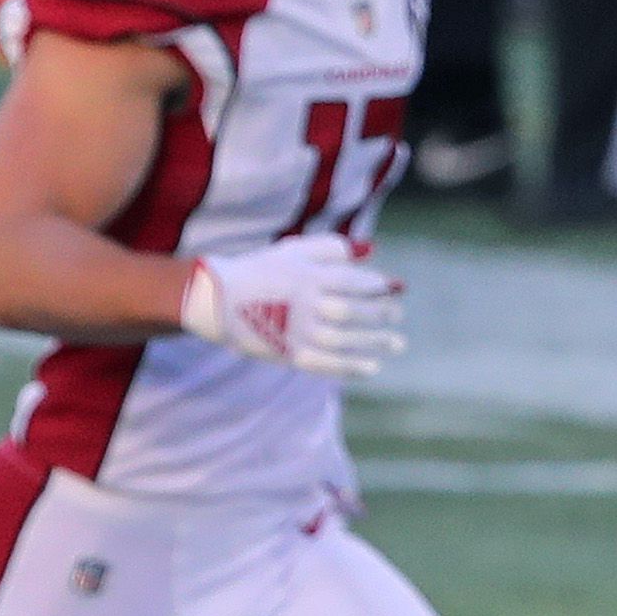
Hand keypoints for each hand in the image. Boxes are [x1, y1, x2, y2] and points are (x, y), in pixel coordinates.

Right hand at [179, 233, 404, 379]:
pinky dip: (352, 366)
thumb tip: (371, 250)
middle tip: (398, 315)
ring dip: (375, 342)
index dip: (378, 287)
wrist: (218, 299)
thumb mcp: (295, 250)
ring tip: (397, 343)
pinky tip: (373, 367)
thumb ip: (333, 248)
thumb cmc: (261, 269)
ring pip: (346, 340)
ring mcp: (299, 332)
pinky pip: (327, 364)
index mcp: (309, 276)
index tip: (394, 288)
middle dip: (381, 314)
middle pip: (354, 312)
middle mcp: (307, 305)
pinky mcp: (290, 354)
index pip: (354, 283)